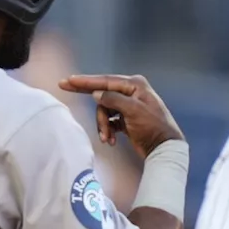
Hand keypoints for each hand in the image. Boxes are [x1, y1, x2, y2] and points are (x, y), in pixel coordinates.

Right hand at [59, 74, 184, 156]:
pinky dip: (108, 130)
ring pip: (104, 111)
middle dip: (87, 97)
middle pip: (102, 94)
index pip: (105, 81)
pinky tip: (111, 140)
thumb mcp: (133, 111)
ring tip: (107, 138)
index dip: (85, 81)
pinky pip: (110, 121)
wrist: (164, 148)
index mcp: (135, 85)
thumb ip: (113, 100)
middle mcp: (131, 92)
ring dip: (103, 125)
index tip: (69, 80)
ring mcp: (128, 106)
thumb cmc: (153, 127)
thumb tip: (96, 94)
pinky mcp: (127, 119)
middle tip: (64, 87)